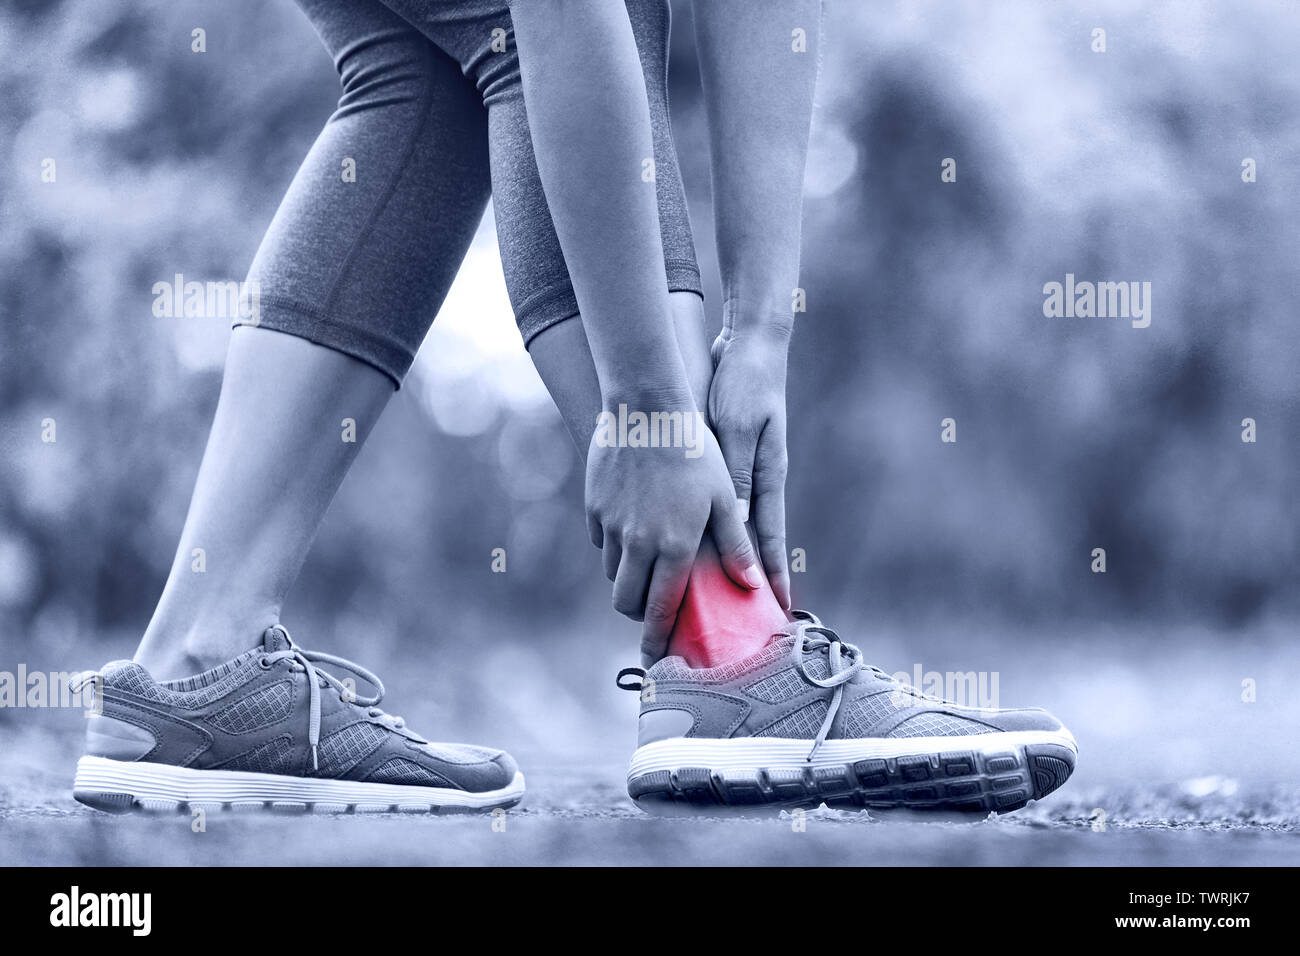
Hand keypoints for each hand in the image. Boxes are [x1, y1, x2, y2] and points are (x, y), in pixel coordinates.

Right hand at [586, 408, 763, 660]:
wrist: (648, 408)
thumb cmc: (696, 451)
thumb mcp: (724, 497)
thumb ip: (735, 545)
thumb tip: (754, 584)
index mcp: (675, 546)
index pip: (660, 610)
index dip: (655, 640)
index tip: (653, 660)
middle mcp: (639, 543)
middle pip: (626, 601)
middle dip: (638, 613)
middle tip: (652, 610)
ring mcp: (612, 526)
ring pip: (612, 573)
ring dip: (628, 578)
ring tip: (647, 564)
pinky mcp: (594, 507)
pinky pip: (601, 541)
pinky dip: (615, 545)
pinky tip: (632, 526)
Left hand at [708, 328, 791, 608]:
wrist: (748, 346)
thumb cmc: (745, 383)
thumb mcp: (738, 428)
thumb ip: (736, 472)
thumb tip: (738, 520)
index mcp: (765, 476)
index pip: (768, 537)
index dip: (773, 574)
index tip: (779, 610)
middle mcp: (756, 480)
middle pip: (750, 541)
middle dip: (748, 579)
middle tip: (742, 615)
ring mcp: (742, 471)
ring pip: (730, 525)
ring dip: (724, 558)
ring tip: (711, 594)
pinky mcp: (725, 460)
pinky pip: (714, 502)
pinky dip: (706, 524)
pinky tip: (687, 541)